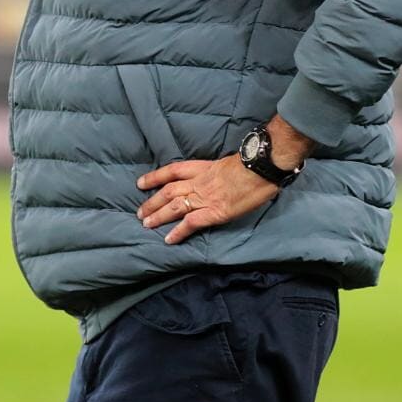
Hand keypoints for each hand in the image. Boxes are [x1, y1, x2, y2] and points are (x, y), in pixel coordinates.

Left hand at [136, 156, 281, 245]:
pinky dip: (178, 232)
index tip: (141, 183)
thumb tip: (216, 178)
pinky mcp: (215, 212)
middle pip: (168, 191)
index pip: (172, 171)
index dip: (155, 177)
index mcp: (203, 167)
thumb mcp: (228, 162)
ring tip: (146, 224)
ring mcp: (206, 197)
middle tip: (140, 212)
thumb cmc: (252, 163)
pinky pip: (191, 223)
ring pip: (174, 206)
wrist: (262, 166)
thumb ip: (217, 171)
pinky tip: (168, 239)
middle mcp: (199, 182)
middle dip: (152, 202)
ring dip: (158, 216)